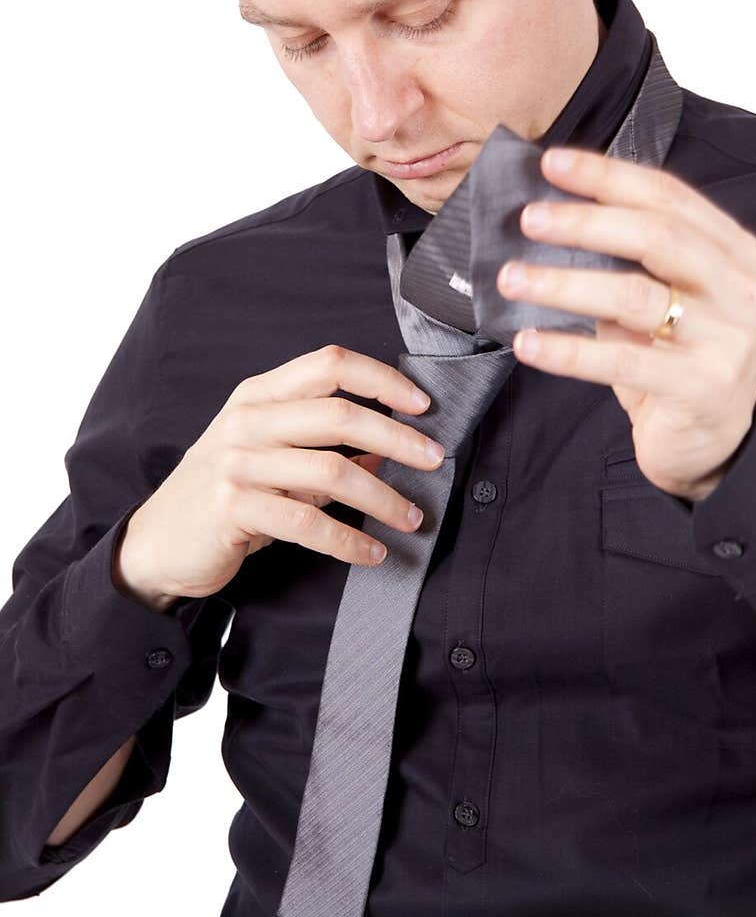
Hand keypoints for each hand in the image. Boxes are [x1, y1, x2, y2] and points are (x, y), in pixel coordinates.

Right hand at [118, 345, 446, 599]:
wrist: (159, 541)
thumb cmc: (225, 494)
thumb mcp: (270, 457)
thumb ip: (322, 449)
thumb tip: (388, 455)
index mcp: (260, 394)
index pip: (330, 364)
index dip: (381, 378)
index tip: (423, 403)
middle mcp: (248, 419)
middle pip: (340, 414)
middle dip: (398, 439)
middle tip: (436, 461)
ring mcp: (237, 462)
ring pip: (331, 470)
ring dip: (382, 497)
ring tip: (412, 517)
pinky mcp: (232, 507)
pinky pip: (306, 522)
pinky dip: (348, 540)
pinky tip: (372, 553)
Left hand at [496, 147, 755, 501]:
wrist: (715, 441)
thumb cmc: (676, 356)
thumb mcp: (664, 297)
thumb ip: (626, 258)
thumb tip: (545, 217)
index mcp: (732, 251)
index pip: (668, 196)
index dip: (607, 176)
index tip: (550, 164)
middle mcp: (738, 289)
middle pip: (657, 236)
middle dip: (585, 222)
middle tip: (527, 219)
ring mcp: (725, 339)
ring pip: (635, 296)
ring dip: (564, 283)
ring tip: (511, 278)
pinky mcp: (700, 388)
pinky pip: (622, 361)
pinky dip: (568, 350)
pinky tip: (527, 342)